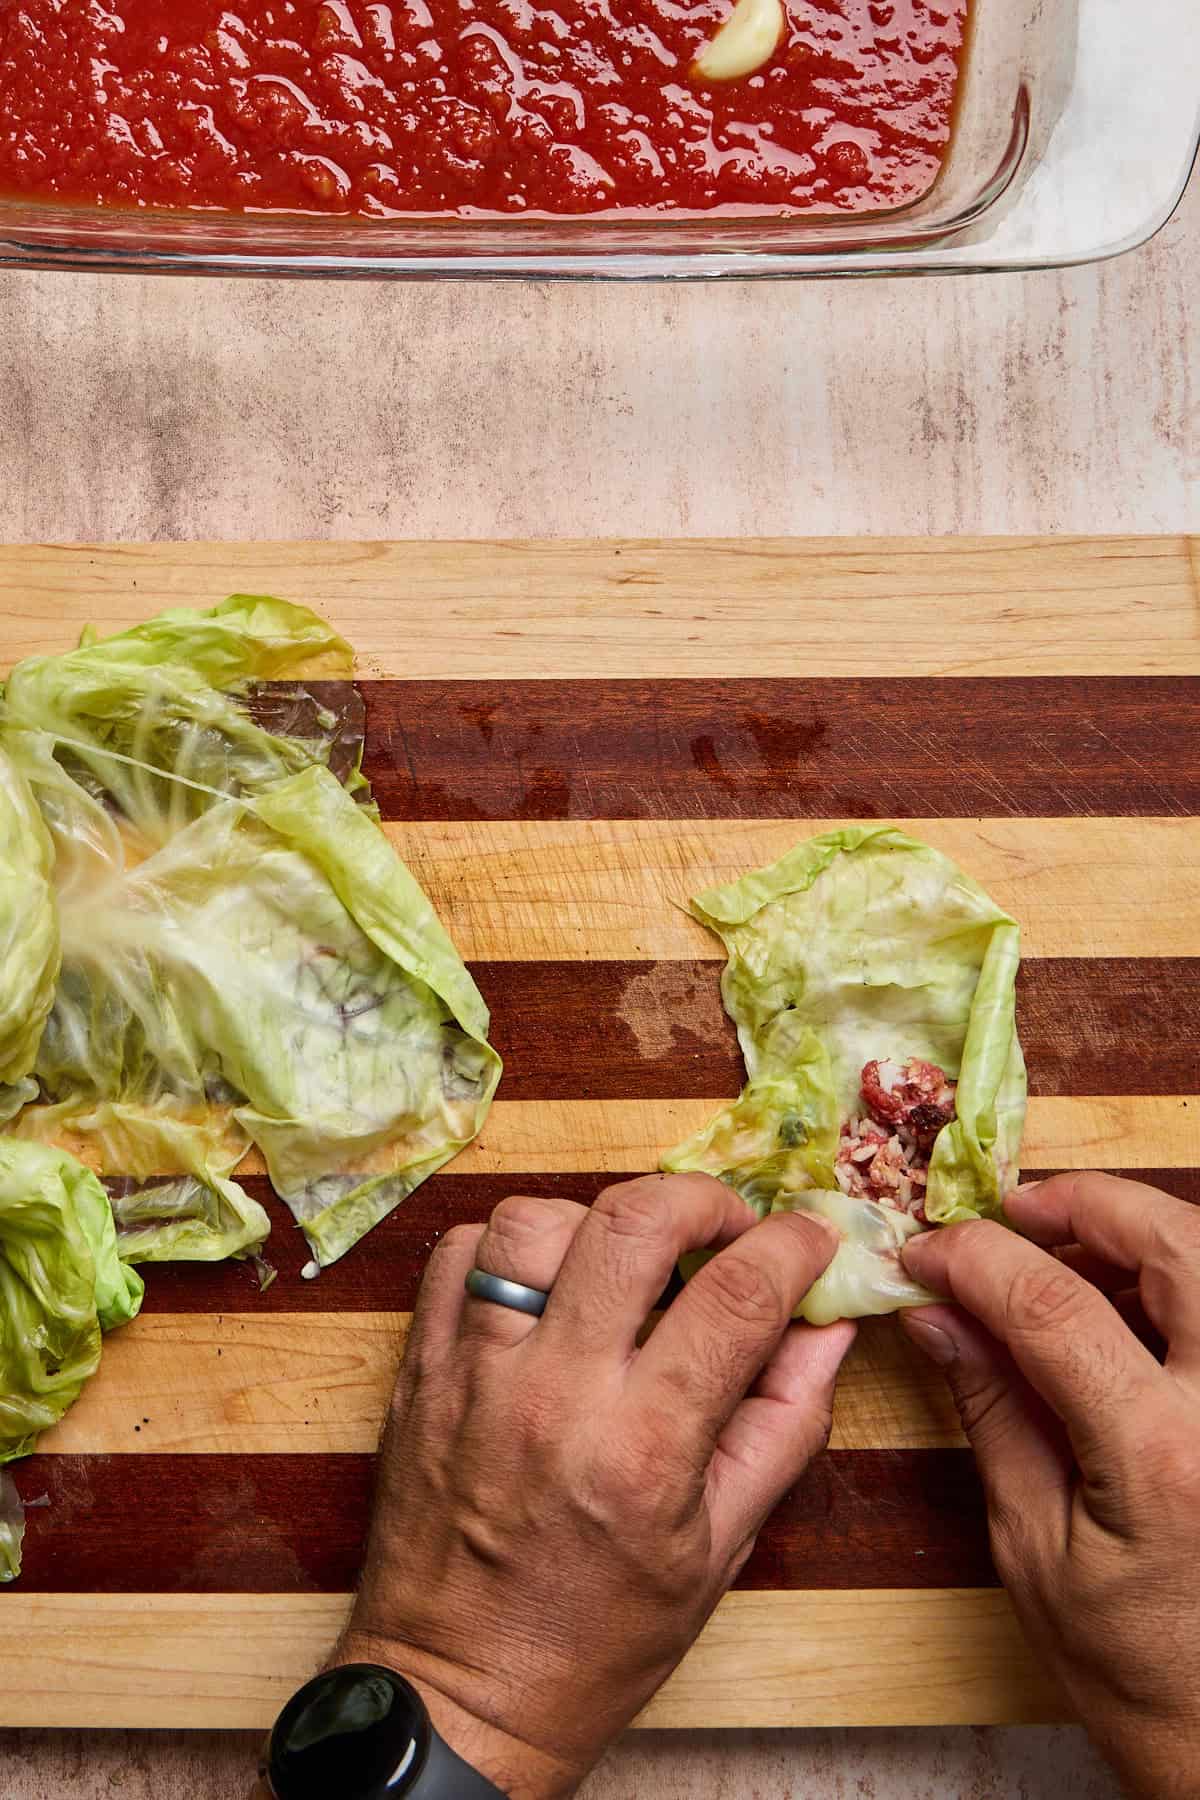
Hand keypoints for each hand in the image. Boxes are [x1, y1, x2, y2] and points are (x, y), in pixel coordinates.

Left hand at [334, 1173, 851, 1798]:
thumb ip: (783, 1426)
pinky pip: (457, 1255)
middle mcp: (555, 1393)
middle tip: (726, 1226)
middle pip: (632, 1222)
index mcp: (644, 1448)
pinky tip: (547, 1282)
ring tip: (627, 1261)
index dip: (790, 1246)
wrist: (460, 1693)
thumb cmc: (600, 1636)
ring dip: (598, 1221)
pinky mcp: (420, 1370)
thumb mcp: (720, 1549)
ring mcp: (475, 1374)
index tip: (809, 1239)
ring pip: (535, 1221)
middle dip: (702, 1199)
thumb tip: (830, 1329)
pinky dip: (511, 1246)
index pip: (736, 1296)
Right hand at [899, 1172, 1199, 1799]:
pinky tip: (1125, 1304)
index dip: (976, 1258)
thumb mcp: (1034, 1548)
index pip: (1056, 1304)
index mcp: (1163, 1458)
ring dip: (1138, 1233)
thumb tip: (938, 1313)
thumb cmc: (1133, 1669)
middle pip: (1177, 1242)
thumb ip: (994, 1412)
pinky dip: (1175, 1284)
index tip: (926, 1252)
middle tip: (1015, 1211)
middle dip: (1087, 1204)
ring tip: (1063, 1252)